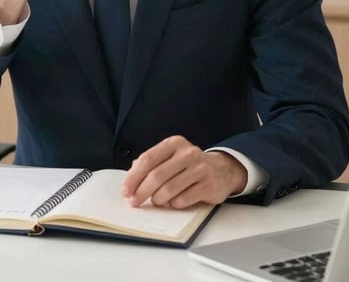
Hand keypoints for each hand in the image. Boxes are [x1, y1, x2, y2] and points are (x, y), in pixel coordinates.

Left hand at [121, 136, 247, 208]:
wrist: (223, 170)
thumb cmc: (189, 165)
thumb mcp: (170, 158)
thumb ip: (151, 164)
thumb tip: (131, 179)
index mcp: (174, 144)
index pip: (147, 159)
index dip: (133, 177)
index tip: (125, 191)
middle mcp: (188, 153)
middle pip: (157, 175)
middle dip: (141, 192)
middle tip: (134, 202)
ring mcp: (200, 168)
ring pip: (169, 189)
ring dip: (158, 199)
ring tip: (156, 201)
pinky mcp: (209, 185)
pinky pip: (183, 199)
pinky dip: (174, 204)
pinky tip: (173, 202)